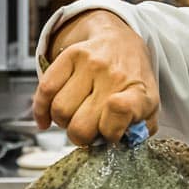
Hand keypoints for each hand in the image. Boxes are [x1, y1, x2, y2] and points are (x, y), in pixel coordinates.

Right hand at [32, 10, 159, 145]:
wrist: (122, 43)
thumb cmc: (132, 83)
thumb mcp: (148, 110)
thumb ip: (136, 133)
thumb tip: (115, 145)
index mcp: (138, 92)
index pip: (122, 110)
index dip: (111, 131)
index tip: (109, 136)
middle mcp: (114, 75)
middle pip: (80, 126)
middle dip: (81, 137)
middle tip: (88, 131)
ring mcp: (91, 64)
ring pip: (60, 111)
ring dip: (63, 122)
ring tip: (75, 116)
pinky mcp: (70, 55)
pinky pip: (45, 90)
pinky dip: (41, 111)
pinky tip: (47, 119)